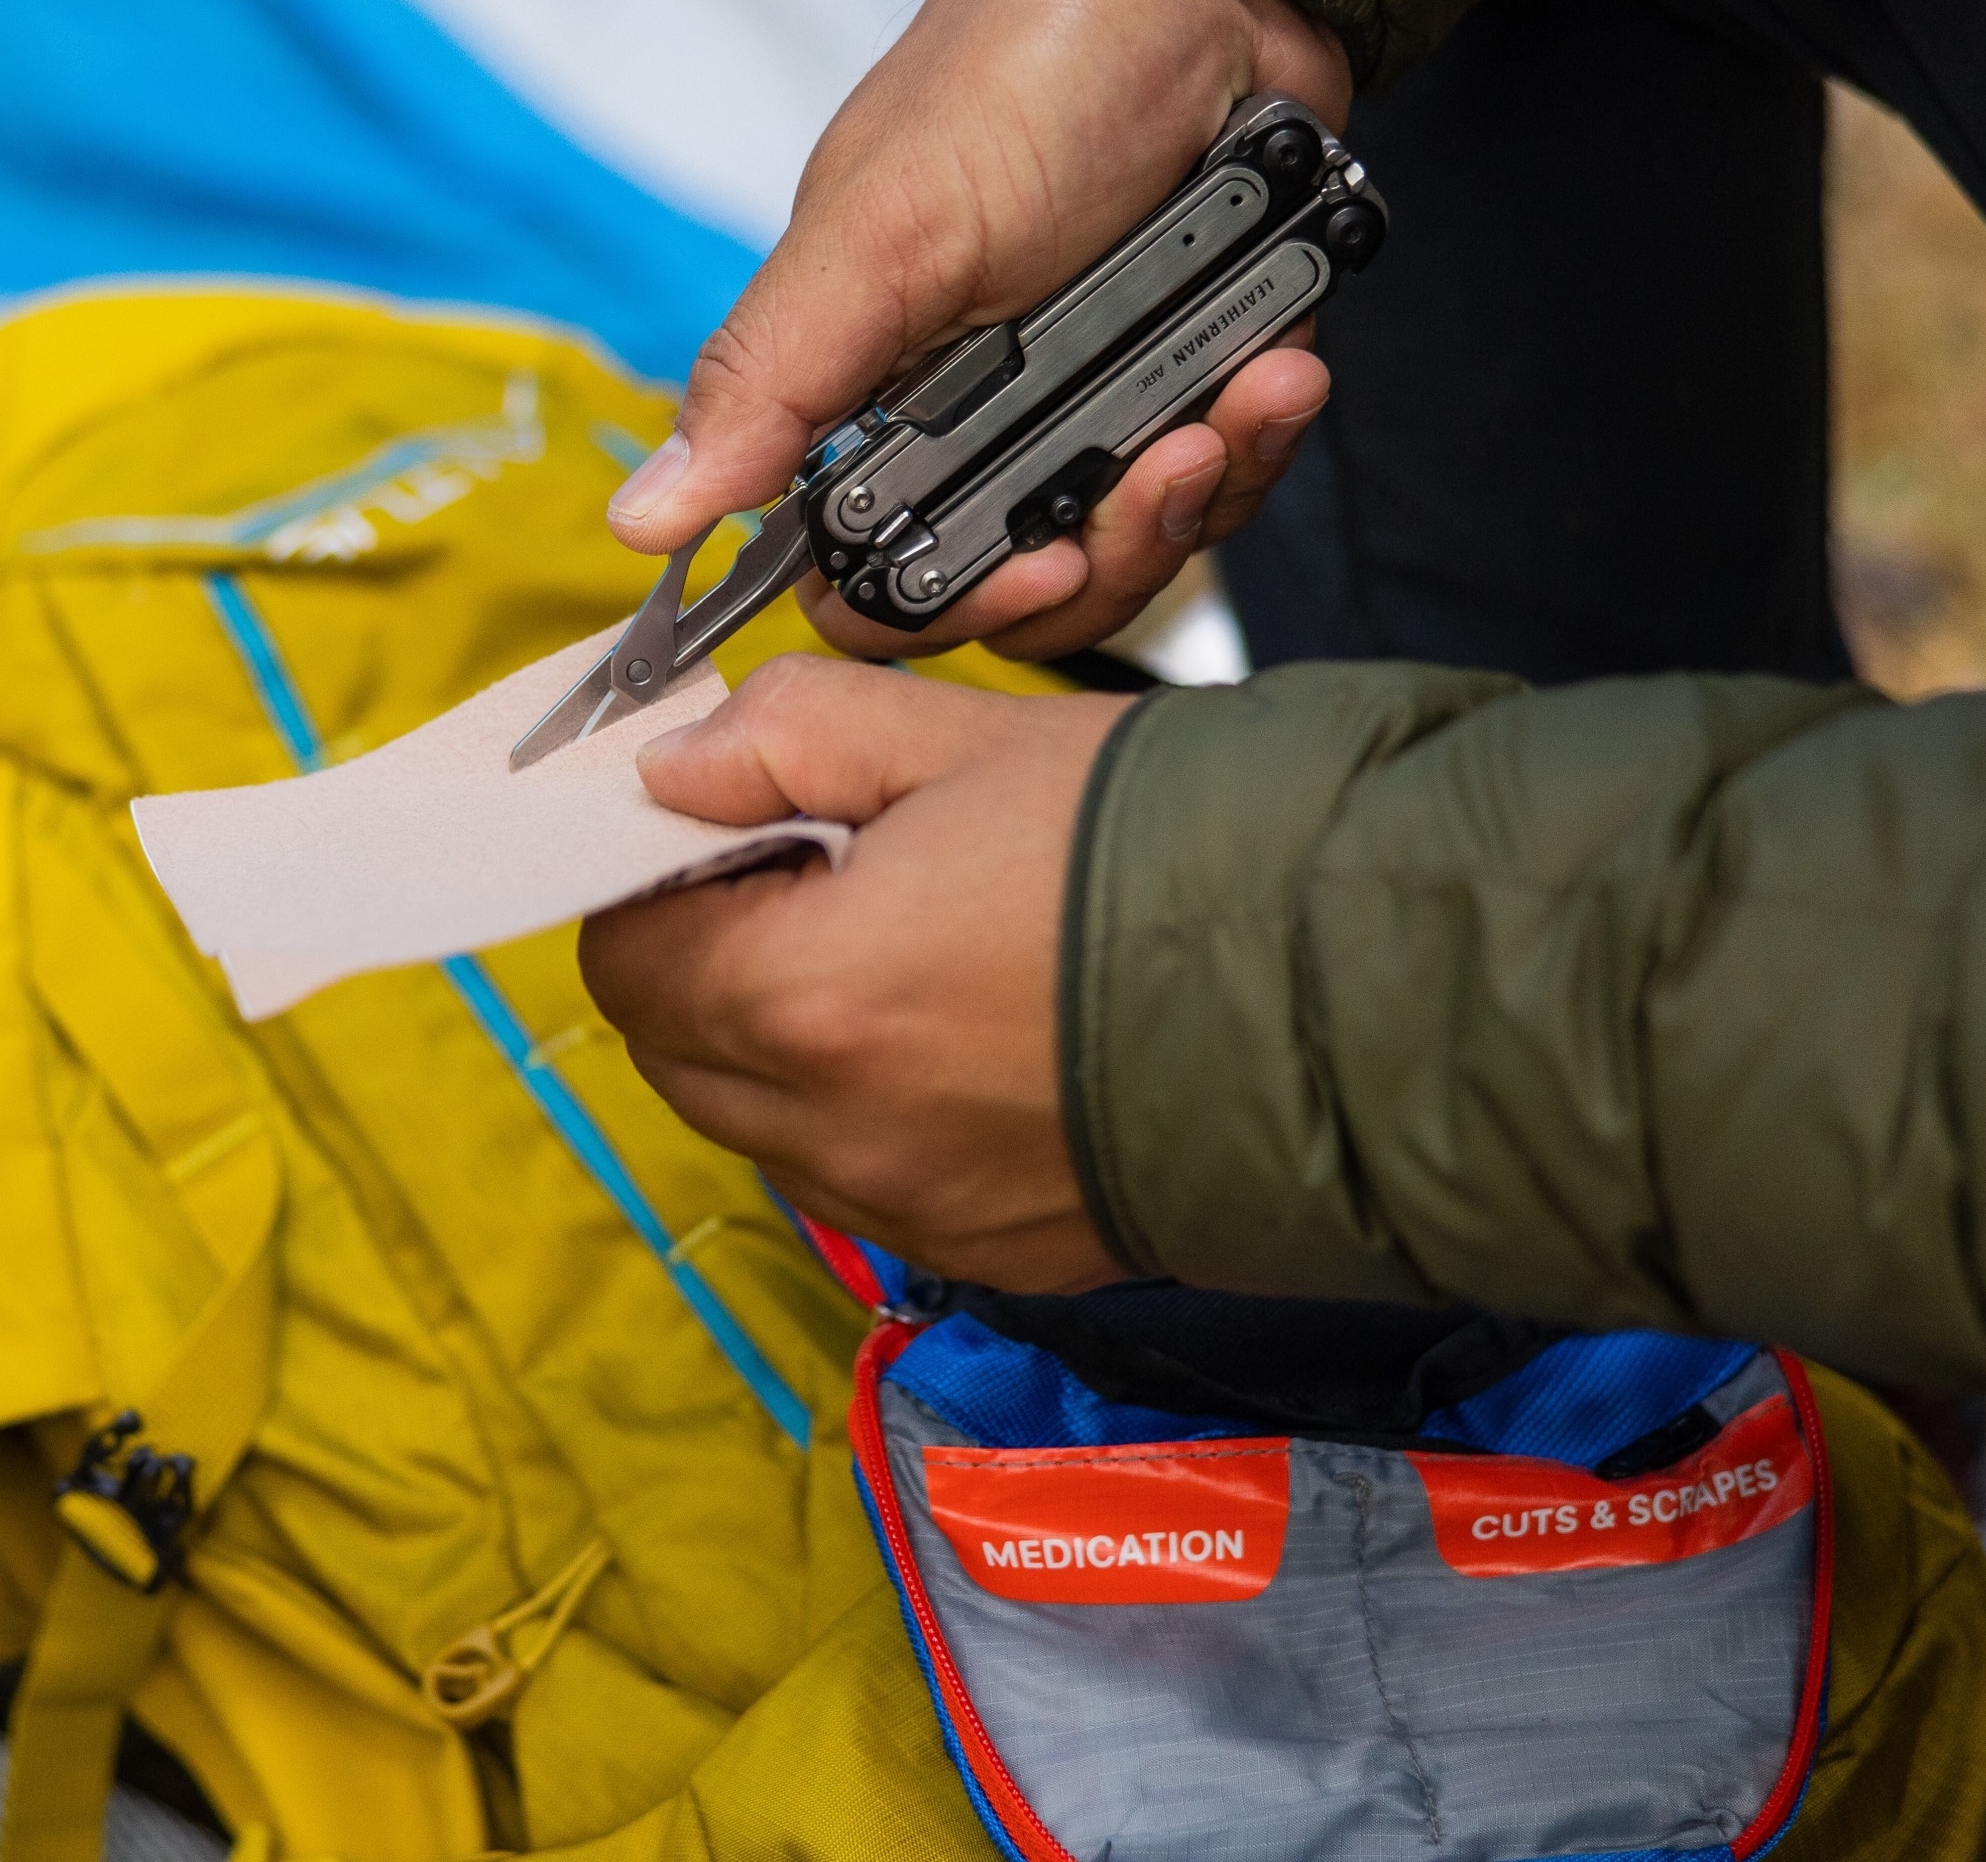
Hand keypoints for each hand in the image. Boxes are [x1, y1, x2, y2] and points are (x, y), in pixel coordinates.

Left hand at [576, 657, 1133, 1291]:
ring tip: (914, 945)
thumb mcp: (965, 740)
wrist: (1362, 991)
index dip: (656, 875)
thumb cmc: (1172, 852)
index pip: (624, 955)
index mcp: (808, 999)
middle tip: (818, 871)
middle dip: (712, 957)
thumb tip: (676, 765)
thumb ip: (790, 735)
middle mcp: (843, 1136)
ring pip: (771, 1128)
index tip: (727, 827)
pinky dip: (879, 1111)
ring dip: (793, 1040)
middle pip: (680, 1054)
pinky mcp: (1000, 1251)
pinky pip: (874, 1184)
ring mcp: (922, 1211)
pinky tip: (976, 1030)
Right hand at [606, 0, 1350, 663]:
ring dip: (1202, 488)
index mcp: (870, 395)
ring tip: (1242, 395)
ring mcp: (1091, 406)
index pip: (877, 579)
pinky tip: (1282, 368)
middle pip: (1032, 589)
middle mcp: (976, 419)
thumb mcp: (889, 227)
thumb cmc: (1026, 71)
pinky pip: (1230, 479)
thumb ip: (776, 376)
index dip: (949, 608)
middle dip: (1112, 547)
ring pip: (1140, 549)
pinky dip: (1262, 436)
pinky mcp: (1190, 383)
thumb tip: (642, 514)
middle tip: (1164, 463)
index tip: (1032, 571)